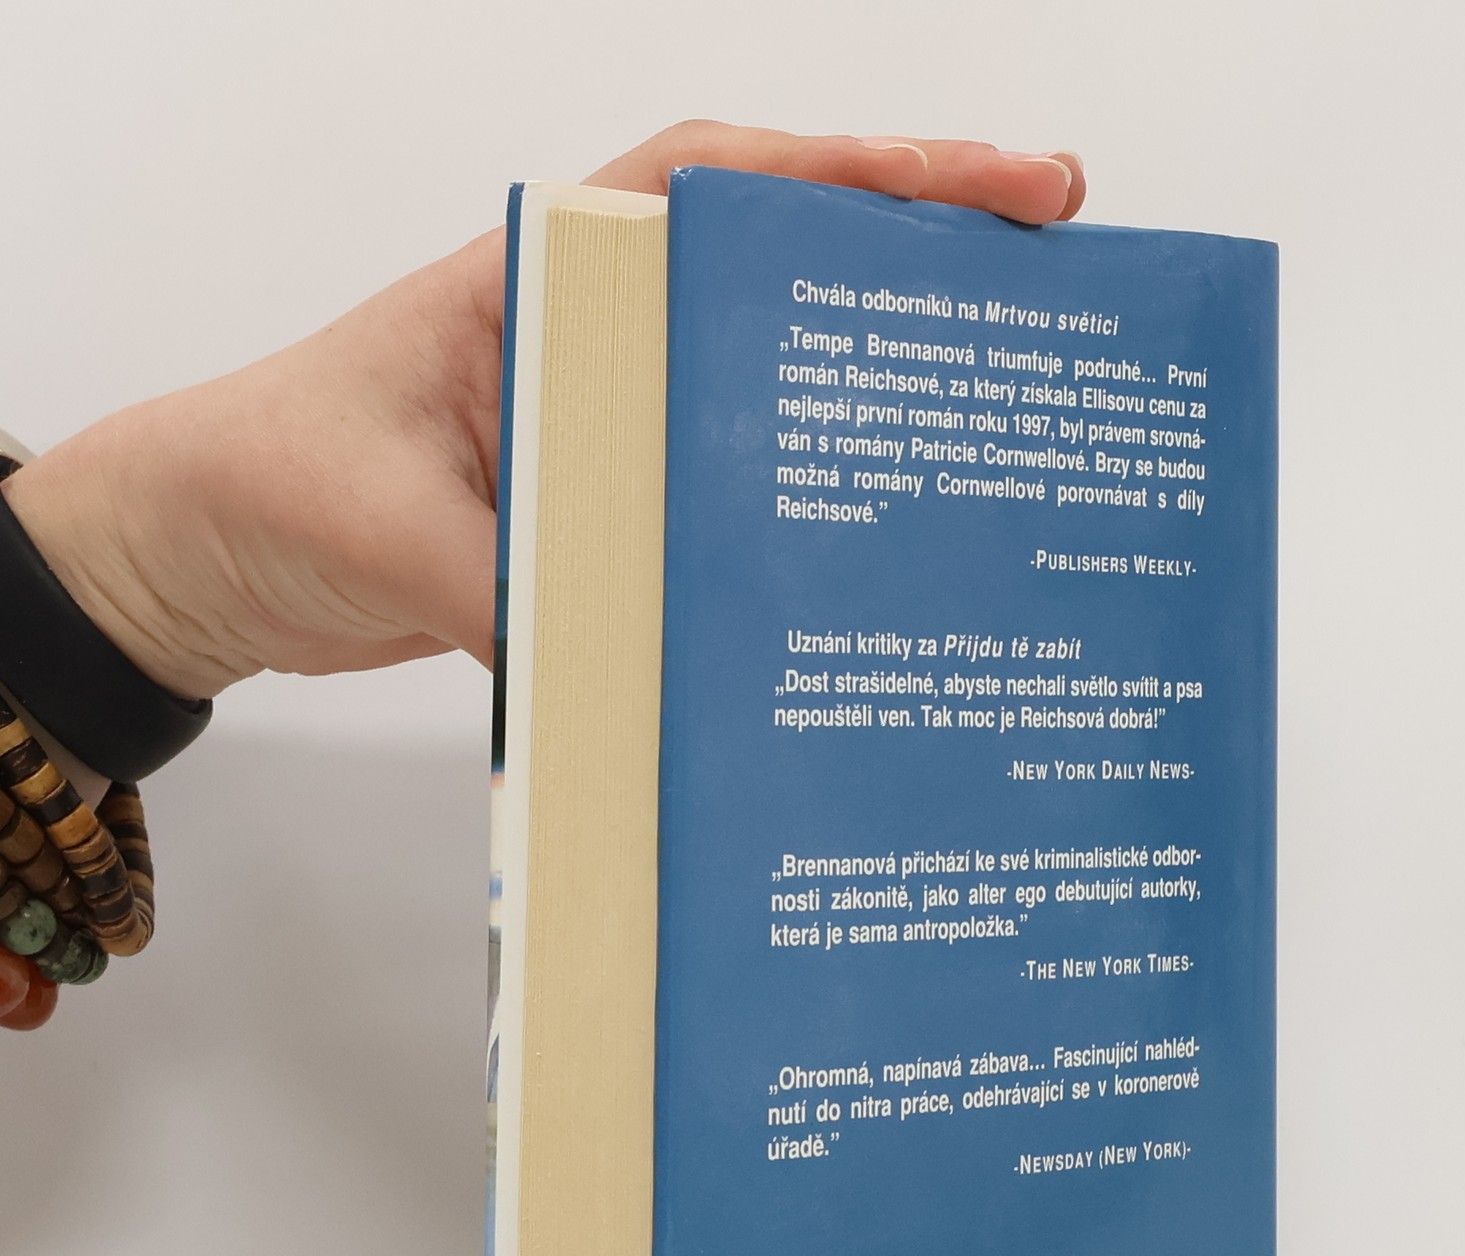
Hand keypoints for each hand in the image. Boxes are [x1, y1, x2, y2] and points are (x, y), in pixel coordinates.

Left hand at [2, 125, 1086, 701]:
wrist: (203, 557)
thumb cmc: (268, 486)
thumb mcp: (387, 524)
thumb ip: (515, 586)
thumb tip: (642, 678)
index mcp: (546, 277)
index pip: (724, 186)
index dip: (867, 175)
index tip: (997, 184)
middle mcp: (599, 333)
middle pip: (786, 270)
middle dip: (926, 258)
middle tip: (1067, 265)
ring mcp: (613, 420)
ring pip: (774, 382)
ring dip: (887, 389)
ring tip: (1019, 407)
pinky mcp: (611, 507)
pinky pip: (729, 494)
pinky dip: (804, 517)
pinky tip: (886, 560)